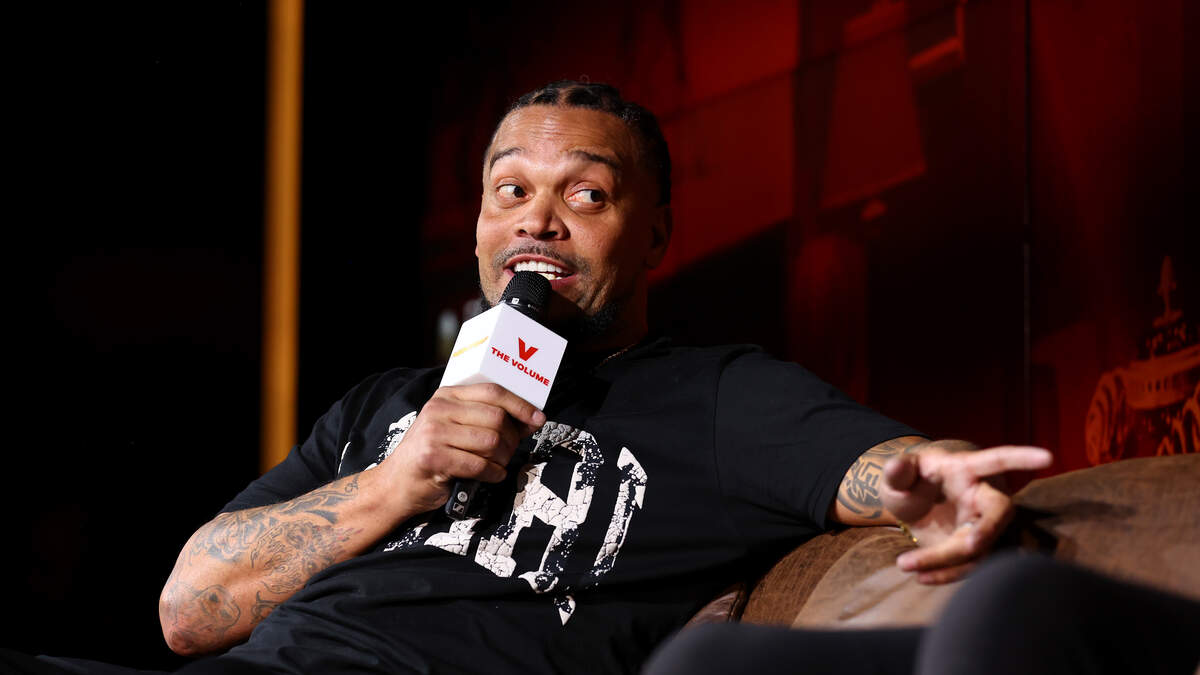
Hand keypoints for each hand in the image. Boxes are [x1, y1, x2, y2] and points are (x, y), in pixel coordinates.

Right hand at [383, 383, 545, 514]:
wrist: (395, 485)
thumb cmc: (433, 457)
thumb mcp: (457, 429)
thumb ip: (490, 421)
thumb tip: (532, 419)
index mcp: (447, 396)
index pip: (493, 392)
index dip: (520, 405)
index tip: (538, 418)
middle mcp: (439, 409)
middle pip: (496, 418)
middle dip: (511, 439)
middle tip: (508, 453)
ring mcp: (434, 432)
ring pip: (491, 442)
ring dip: (502, 459)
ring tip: (495, 465)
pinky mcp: (433, 457)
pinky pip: (479, 465)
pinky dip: (492, 474)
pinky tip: (490, 475)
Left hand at [881, 444, 1051, 583]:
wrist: (913, 507)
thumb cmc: (910, 483)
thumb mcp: (898, 476)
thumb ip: (897, 471)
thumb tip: (896, 465)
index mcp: (967, 469)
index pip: (996, 459)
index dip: (1020, 458)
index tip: (1048, 456)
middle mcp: (982, 496)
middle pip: (999, 513)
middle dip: (989, 530)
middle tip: (968, 546)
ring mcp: (984, 523)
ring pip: (983, 546)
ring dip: (950, 562)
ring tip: (907, 565)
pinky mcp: (979, 547)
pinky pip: (972, 565)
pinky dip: (948, 574)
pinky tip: (922, 576)